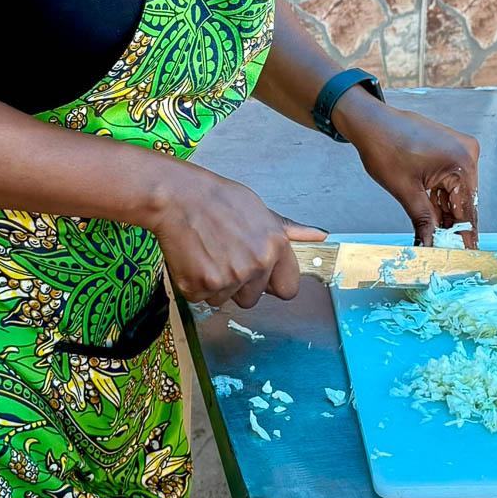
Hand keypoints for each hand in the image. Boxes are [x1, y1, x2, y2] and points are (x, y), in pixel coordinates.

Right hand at [145, 160, 325, 308]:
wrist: (176, 198)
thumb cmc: (216, 199)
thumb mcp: (260, 209)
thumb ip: (289, 230)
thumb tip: (319, 236)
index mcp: (275, 247)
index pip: (288, 289)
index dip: (273, 283)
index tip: (262, 276)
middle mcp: (256, 266)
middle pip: (254, 299)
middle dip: (241, 285)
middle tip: (226, 256)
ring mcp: (228, 279)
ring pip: (225, 299)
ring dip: (216, 284)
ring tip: (208, 253)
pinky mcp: (201, 287)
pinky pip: (201, 299)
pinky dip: (194, 284)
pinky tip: (194, 259)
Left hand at [333, 93, 479, 246]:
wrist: (370, 122)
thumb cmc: (385, 146)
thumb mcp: (406, 191)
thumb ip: (424, 221)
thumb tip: (430, 244)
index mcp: (462, 163)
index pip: (467, 210)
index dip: (463, 236)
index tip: (464, 255)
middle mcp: (467, 154)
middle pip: (464, 201)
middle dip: (453, 226)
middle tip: (446, 249)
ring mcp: (460, 149)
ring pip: (456, 192)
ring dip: (446, 213)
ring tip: (437, 237)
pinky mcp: (450, 149)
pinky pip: (450, 180)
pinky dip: (441, 198)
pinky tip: (434, 217)